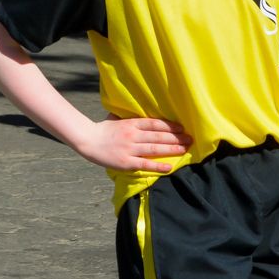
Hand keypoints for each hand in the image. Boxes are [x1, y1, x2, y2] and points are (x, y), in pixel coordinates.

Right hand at [75, 116, 192, 172]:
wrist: (87, 141)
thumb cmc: (104, 129)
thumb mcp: (118, 118)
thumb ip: (131, 117)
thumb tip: (144, 112)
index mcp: (131, 123)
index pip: (155, 124)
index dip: (170, 126)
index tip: (182, 128)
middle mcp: (133, 135)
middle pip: (159, 136)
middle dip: (176, 137)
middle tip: (190, 139)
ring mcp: (130, 149)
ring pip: (155, 148)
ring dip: (172, 149)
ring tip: (185, 149)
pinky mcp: (126, 162)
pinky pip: (145, 164)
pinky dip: (158, 166)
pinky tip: (169, 167)